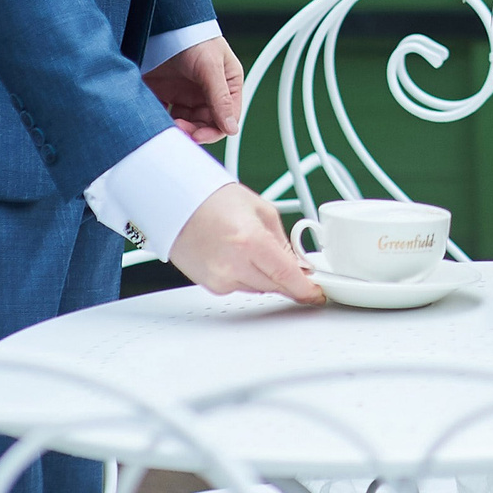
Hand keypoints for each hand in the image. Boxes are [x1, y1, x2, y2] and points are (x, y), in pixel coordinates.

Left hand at [147, 37, 244, 142]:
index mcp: (226, 86)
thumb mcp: (211, 67)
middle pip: (204, 124)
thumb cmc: (194, 38)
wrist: (162, 23)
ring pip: (186, 123)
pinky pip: (165, 115)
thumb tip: (232, 128)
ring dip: (178, 128)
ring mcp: (186, 94)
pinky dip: (162, 121)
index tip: (197, 137)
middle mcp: (207, 93)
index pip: (226, 118)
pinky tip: (157, 119)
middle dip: (193, 131)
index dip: (213, 131)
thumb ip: (220, 98)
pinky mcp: (165, 94)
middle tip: (179, 130)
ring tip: (167, 124)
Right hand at [167, 182, 323, 303]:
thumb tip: (298, 264)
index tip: (317, 293)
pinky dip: (247, 276)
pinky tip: (238, 255)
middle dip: (288, 278)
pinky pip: (241, 287)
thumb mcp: (262, 210)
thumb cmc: (213, 199)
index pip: (288, 277)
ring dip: (266, 276)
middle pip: (276, 286)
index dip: (306, 289)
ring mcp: (220, 278)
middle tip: (290, 263)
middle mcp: (234, 265)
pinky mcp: (211, 285)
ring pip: (260, 289)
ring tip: (253, 248)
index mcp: (250, 242)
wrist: (175, 202)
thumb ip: (284, 241)